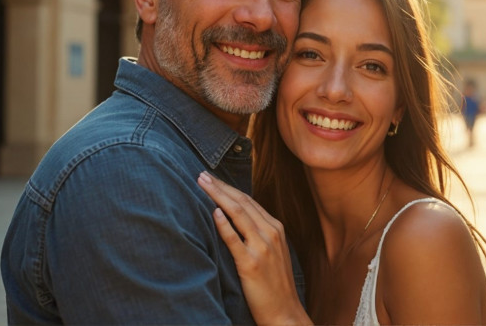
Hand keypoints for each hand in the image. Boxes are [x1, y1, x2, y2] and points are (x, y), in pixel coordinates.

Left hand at [197, 172, 311, 325]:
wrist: (284, 312)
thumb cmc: (275, 284)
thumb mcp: (273, 252)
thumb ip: (258, 234)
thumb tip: (235, 218)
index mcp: (276, 228)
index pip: (248, 200)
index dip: (229, 187)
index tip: (212, 178)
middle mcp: (271, 233)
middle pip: (242, 202)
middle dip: (220, 186)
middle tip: (201, 173)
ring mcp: (262, 247)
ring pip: (238, 213)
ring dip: (218, 196)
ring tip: (202, 184)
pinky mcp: (251, 263)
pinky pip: (235, 239)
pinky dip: (224, 224)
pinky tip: (214, 212)